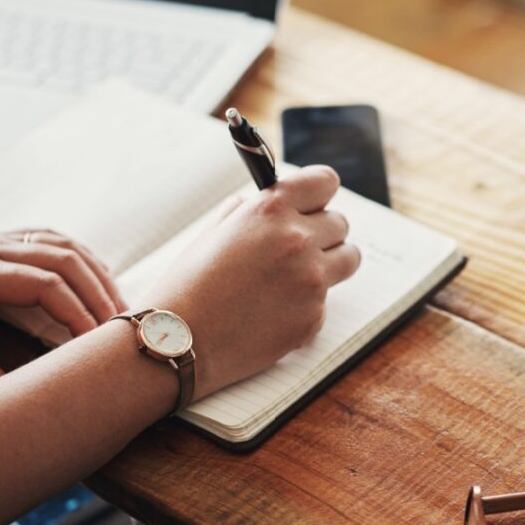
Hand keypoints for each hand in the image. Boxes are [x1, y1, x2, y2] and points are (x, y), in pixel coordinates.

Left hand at [0, 229, 125, 387]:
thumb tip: (7, 395)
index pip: (41, 284)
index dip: (75, 311)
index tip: (94, 343)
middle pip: (64, 259)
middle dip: (99, 294)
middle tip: (121, 330)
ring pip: (63, 245)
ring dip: (97, 274)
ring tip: (119, 308)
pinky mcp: (0, 238)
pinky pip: (52, 239)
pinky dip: (82, 257)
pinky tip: (96, 279)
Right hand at [147, 165, 360, 396]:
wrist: (176, 341)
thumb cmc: (187, 286)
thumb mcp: (213, 232)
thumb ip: (248, 213)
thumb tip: (272, 206)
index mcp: (271, 210)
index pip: (326, 182)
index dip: (319, 193)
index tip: (315, 203)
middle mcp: (297, 240)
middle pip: (341, 224)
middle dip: (322, 233)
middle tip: (299, 247)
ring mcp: (310, 281)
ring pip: (348, 260)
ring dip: (329, 264)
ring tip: (297, 277)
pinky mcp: (313, 318)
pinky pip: (324, 302)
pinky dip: (306, 306)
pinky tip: (272, 314)